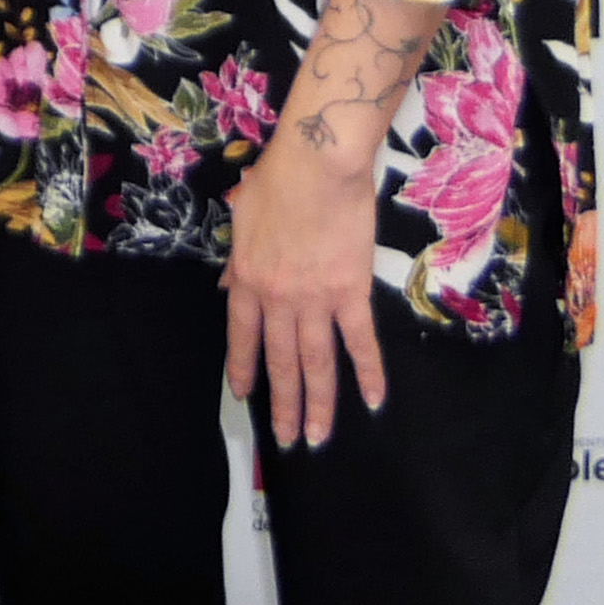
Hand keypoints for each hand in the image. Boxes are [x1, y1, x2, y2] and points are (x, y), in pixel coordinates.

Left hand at [226, 135, 389, 446]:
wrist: (317, 166)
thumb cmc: (276, 182)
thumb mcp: (241, 220)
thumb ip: (237, 261)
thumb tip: (229, 288)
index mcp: (247, 280)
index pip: (242, 336)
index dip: (244, 368)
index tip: (244, 396)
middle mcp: (277, 299)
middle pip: (281, 361)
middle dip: (282, 403)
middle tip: (286, 439)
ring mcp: (315, 300)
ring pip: (316, 363)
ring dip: (318, 404)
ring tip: (318, 436)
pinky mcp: (353, 294)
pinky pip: (361, 342)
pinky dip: (369, 373)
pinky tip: (374, 401)